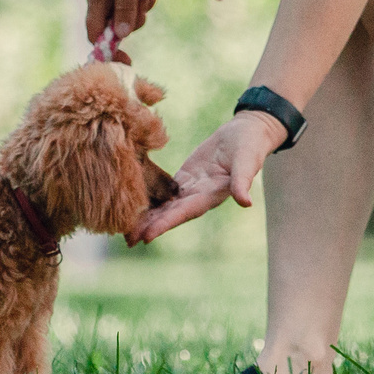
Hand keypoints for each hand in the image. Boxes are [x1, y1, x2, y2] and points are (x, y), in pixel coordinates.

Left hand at [128, 111, 288, 243]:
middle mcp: (199, 197)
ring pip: (164, 206)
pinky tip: (132, 204)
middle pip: (170, 215)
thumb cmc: (250, 146)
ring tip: (123, 230)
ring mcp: (191, 189)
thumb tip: (246, 202)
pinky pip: (163, 192)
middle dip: (149, 227)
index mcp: (212, 195)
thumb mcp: (247, 161)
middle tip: (126, 240)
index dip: (165, 224)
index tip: (146, 236)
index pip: (184, 213)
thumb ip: (243, 182)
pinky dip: (149, 200)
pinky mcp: (185, 178)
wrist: (247, 133)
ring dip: (146, 218)